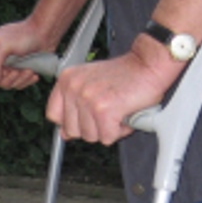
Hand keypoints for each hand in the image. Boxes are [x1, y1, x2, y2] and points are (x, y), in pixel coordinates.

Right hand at [0, 20, 53, 90]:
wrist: (46, 32)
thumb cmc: (24, 35)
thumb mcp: (3, 45)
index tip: (5, 69)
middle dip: (9, 78)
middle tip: (19, 70)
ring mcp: (8, 63)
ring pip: (7, 83)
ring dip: (19, 80)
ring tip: (29, 70)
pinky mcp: (20, 68)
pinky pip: (18, 83)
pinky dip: (26, 81)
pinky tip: (34, 74)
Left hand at [46, 42, 171, 145]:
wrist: (148, 64)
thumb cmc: (124, 75)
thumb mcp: (90, 84)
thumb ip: (74, 107)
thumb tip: (64, 134)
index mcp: (67, 79)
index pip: (53, 115)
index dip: (71, 122)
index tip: (85, 116)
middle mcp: (74, 87)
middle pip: (72, 131)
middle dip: (92, 127)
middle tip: (108, 111)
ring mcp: (88, 99)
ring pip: (90, 137)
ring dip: (107, 129)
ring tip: (117, 110)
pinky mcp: (104, 110)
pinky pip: (107, 138)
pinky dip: (120, 131)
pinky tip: (124, 115)